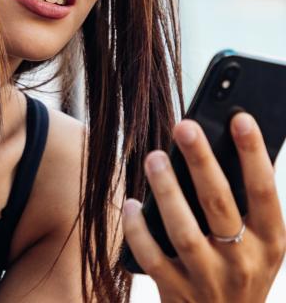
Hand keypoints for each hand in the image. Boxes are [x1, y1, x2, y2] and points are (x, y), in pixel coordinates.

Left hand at [123, 113, 285, 301]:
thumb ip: (248, 200)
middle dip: (202, 163)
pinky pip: (153, 258)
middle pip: (220, 205)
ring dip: (167, 192)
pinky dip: (140, 231)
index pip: (265, 192)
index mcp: (270, 242)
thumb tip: (227, 139)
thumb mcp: (260, 242)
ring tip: (154, 157)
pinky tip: (133, 204)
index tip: (240, 118)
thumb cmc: (241, 269)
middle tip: (185, 126)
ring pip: (184, 231)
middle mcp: (243, 262)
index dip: (254, 154)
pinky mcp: (176, 292)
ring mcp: (208, 279)